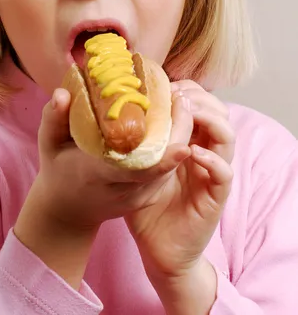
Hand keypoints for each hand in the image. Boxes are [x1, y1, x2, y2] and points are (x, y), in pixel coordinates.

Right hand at [16, 86, 192, 233]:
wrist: (67, 212)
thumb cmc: (58, 170)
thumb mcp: (48, 144)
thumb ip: (53, 117)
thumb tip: (63, 92)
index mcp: (98, 176)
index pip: (135, 171)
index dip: (162, 160)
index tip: (184, 145)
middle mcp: (124, 190)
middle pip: (161, 167)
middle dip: (179, 134)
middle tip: (183, 99)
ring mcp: (139, 196)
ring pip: (169, 168)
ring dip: (181, 137)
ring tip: (183, 103)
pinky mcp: (148, 195)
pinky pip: (168, 170)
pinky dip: (176, 147)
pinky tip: (178, 121)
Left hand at [125, 80, 234, 280]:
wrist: (159, 248)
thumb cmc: (146, 204)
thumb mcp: (136, 164)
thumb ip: (133, 139)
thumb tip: (105, 111)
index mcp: (189, 140)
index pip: (200, 103)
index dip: (187, 89)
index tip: (163, 84)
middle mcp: (205, 151)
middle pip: (218, 111)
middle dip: (199, 97)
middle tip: (175, 95)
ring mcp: (213, 172)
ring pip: (227, 134)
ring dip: (209, 119)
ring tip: (186, 113)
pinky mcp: (216, 196)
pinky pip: (224, 171)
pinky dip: (212, 159)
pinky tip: (190, 153)